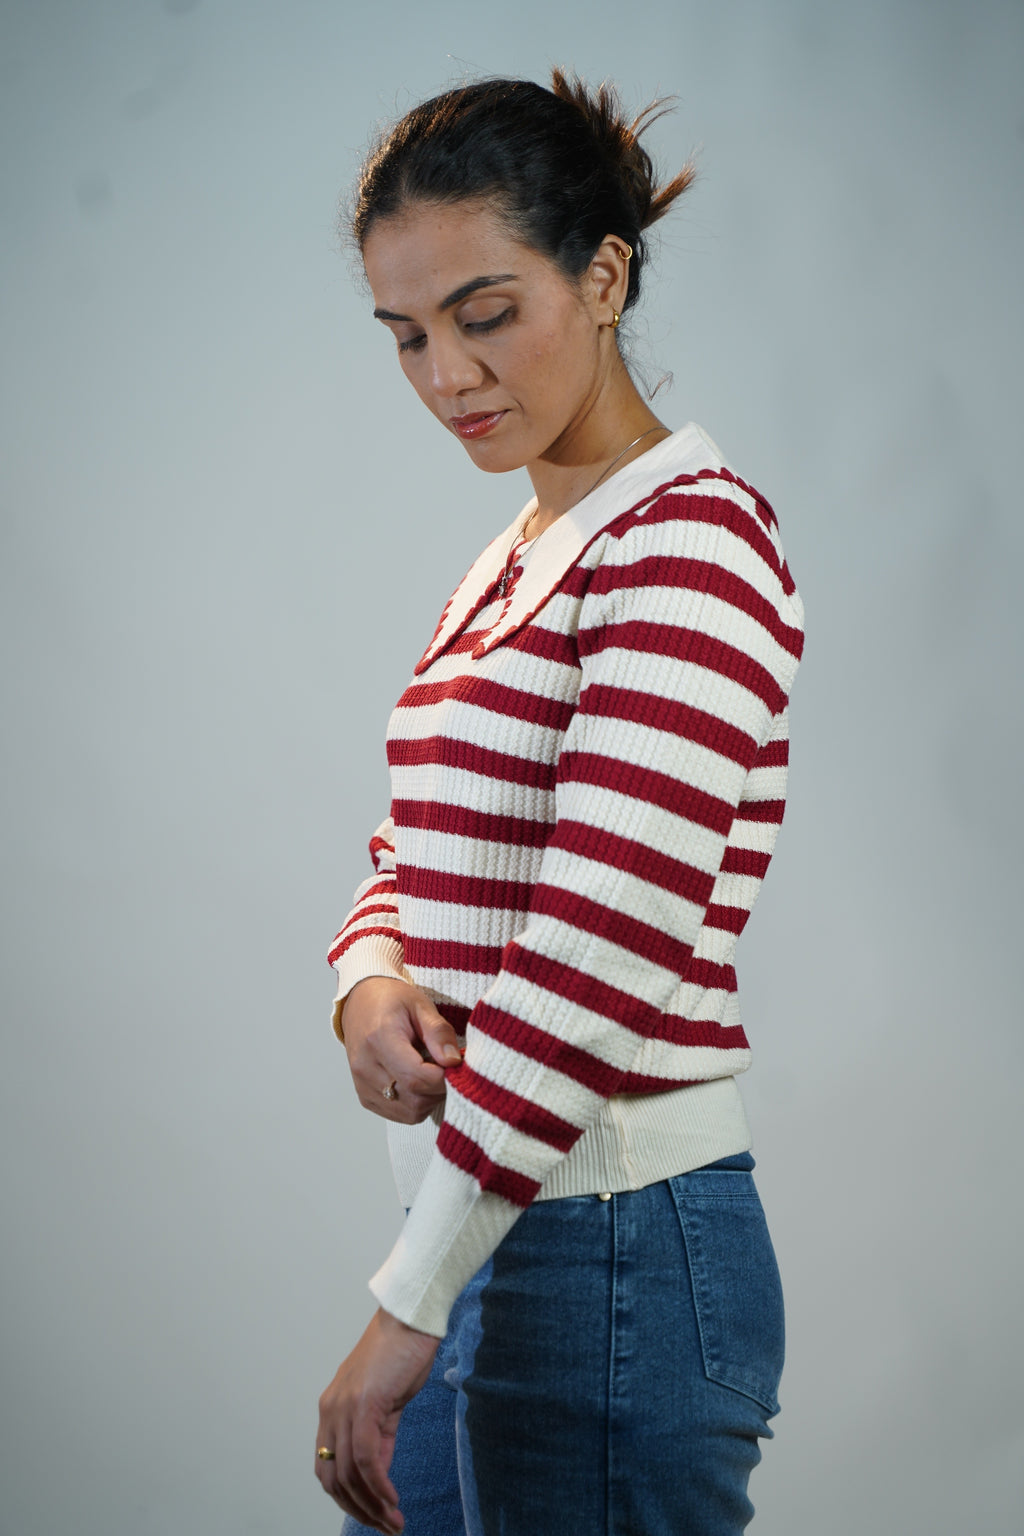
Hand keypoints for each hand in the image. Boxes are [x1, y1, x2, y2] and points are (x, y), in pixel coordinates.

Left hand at [315, 1308, 439, 1532]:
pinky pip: (365, 1460)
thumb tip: (377, 1471)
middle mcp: (331, 1411)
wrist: (411, 1318)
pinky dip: (378, 1486)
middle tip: (384, 1527)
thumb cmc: (401, 1353)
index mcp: (332, 1409)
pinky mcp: (365, 1405)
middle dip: (357, 1510)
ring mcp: (345, 1408)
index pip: (327, 1467)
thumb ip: (377, 1434)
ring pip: (348, 1474)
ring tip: (393, 1523)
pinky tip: (392, 1499)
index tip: (370, 1514)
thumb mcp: (384, 1401)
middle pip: (332, 1478)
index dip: (346, 1498)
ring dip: (371, 1506)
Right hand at [341, 978, 462, 1123]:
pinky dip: (415, 1104)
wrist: (361, 1002)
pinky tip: (416, 1082)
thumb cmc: (392, 1002)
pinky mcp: (365, 1097)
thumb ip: (439, 1033)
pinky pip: (398, 1114)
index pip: (416, 1076)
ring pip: (409, 1112)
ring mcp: (362, 1084)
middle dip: (438, 1088)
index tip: (455, 1065)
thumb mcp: (421, 1006)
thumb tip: (453, 1061)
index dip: (444, 1078)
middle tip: (444, 1067)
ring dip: (428, 1098)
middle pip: (414, 1098)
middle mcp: (365, 1066)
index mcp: (379, 1039)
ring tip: (429, 1072)